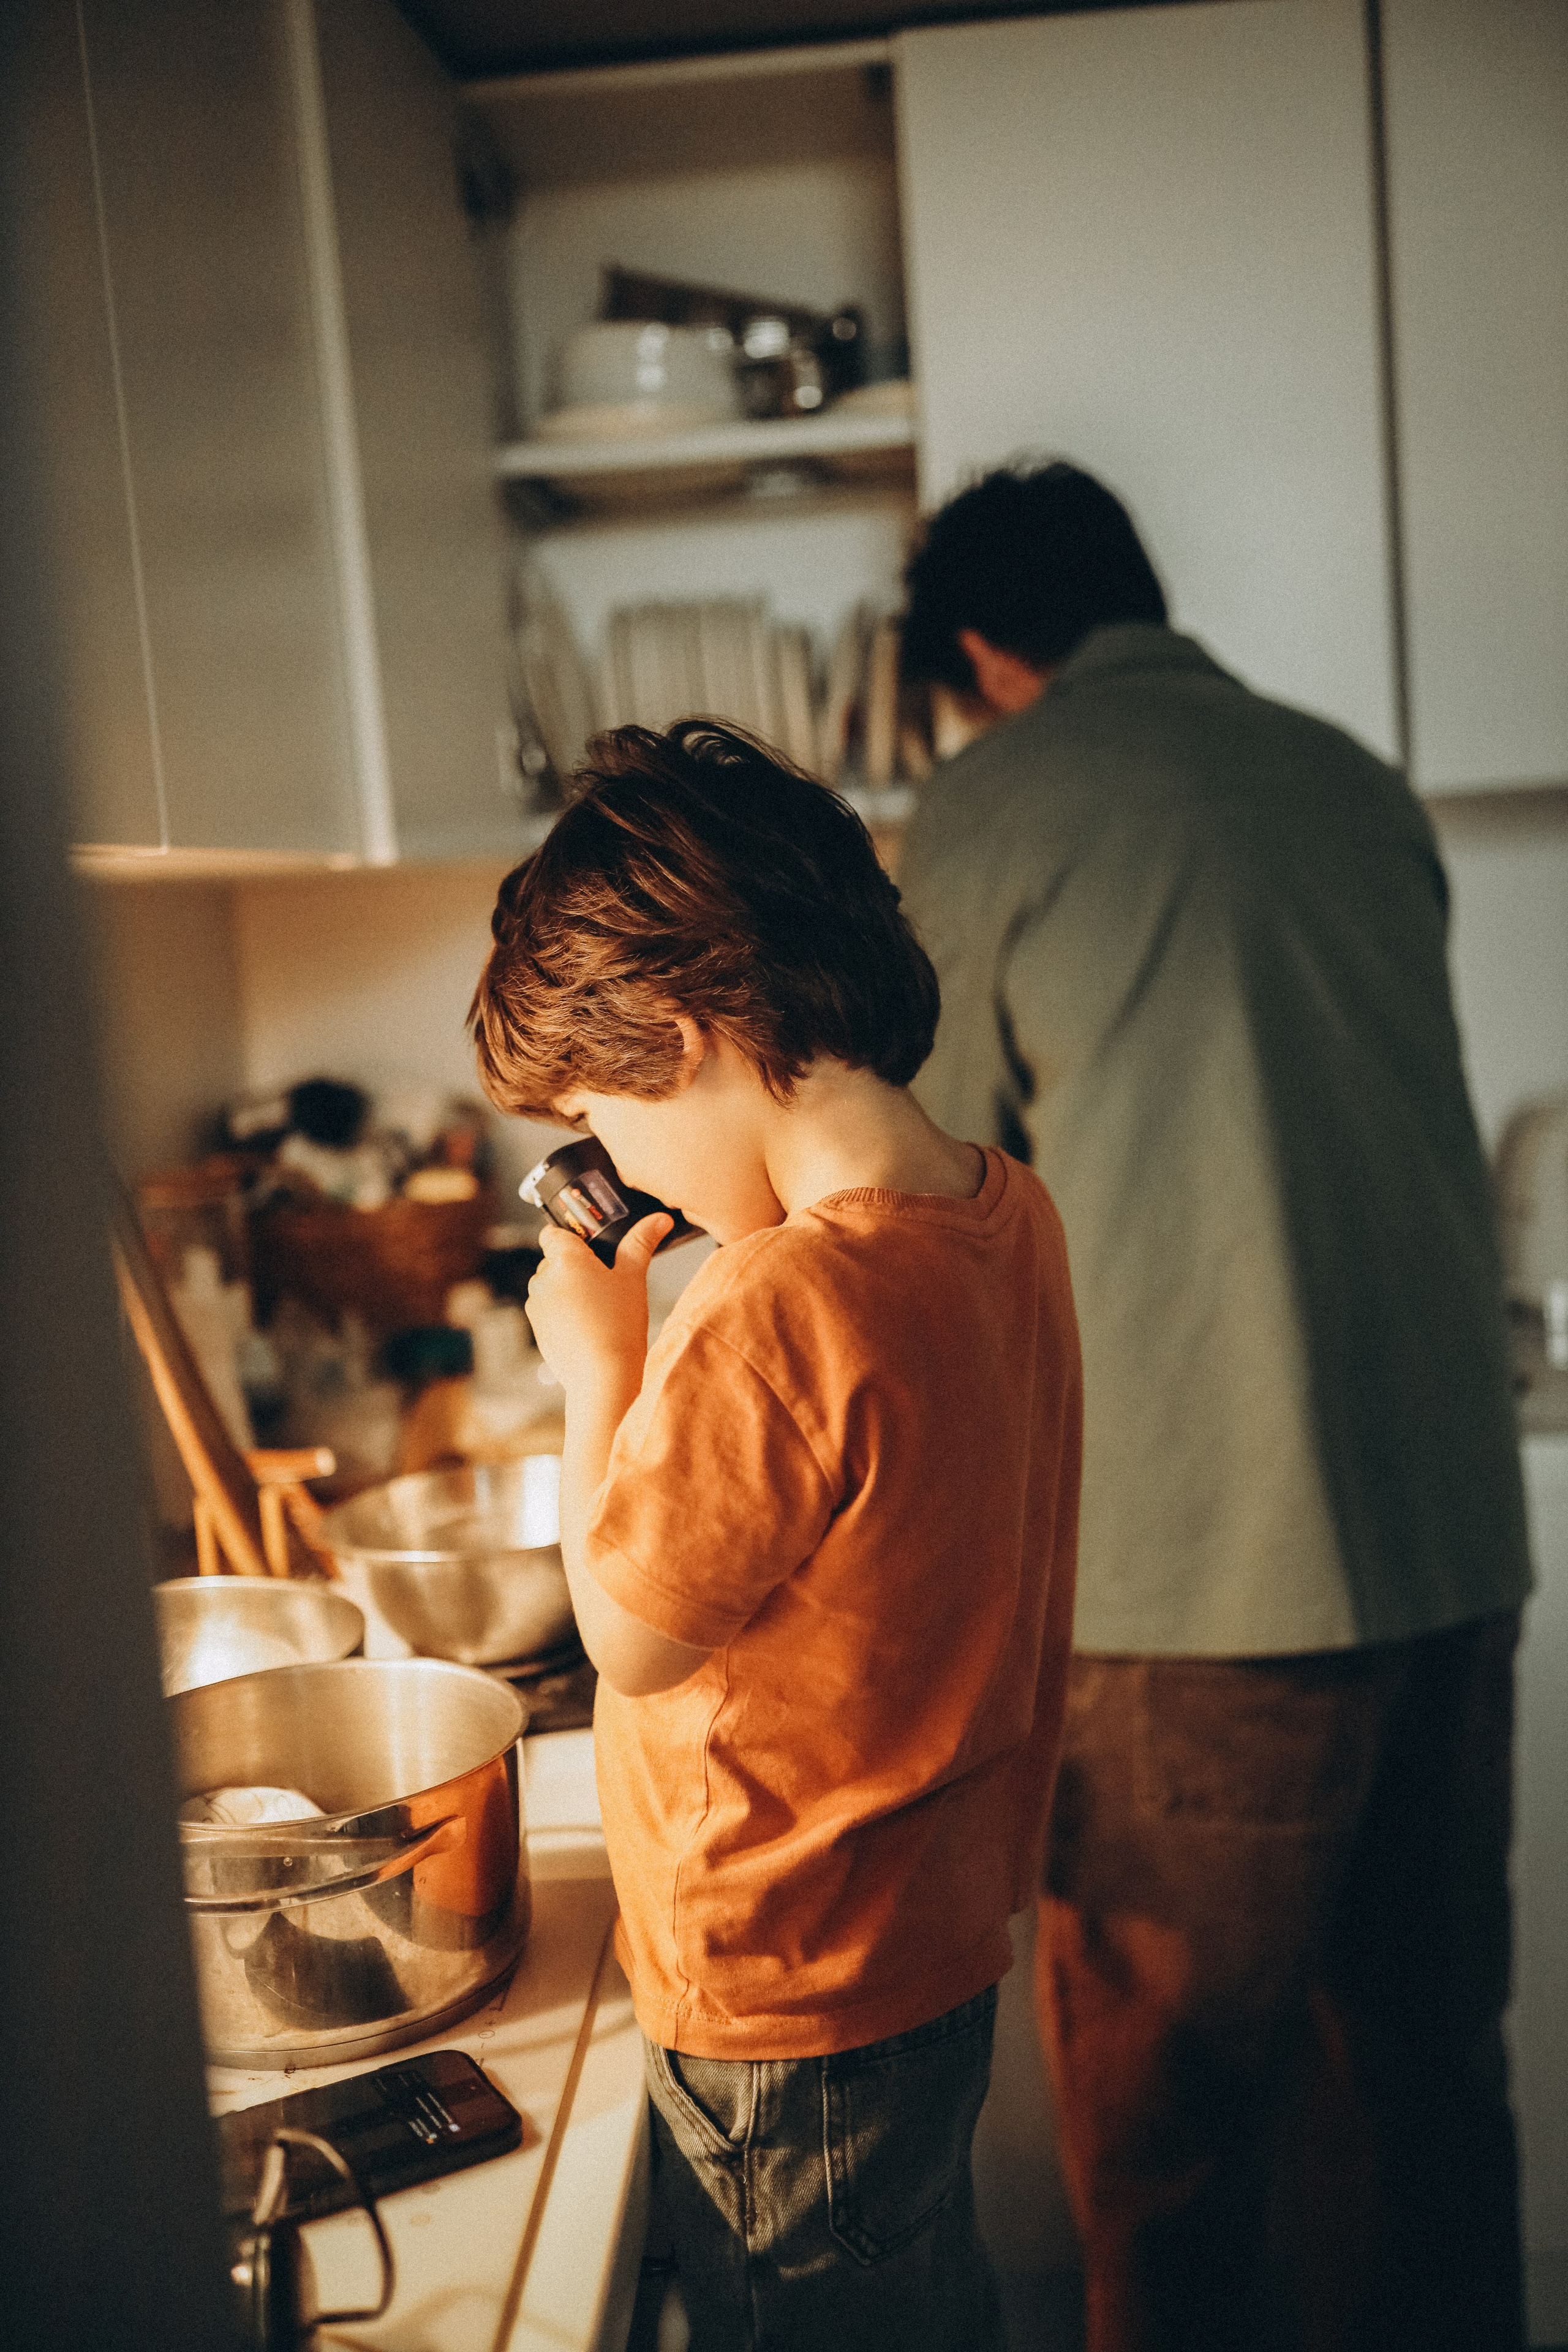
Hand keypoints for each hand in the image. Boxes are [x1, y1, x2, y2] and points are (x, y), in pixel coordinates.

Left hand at [525, 1211, 672, 1397]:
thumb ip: (641, 1242)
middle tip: (605, 1284)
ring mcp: (536, 1304)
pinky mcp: (535, 1327)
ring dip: (569, 1291)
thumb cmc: (620, 1325)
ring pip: (552, 1285)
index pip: (553, 1232)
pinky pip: (549, 1309)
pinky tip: (587, 1327)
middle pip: (555, 1260)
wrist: (603, 1375)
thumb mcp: (633, 1277)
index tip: (591, 1249)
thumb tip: (660, 1218)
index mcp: (565, 1258)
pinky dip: (563, 1313)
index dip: (572, 1238)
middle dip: (576, 1268)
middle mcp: (543, 1277)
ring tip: (598, 1310)